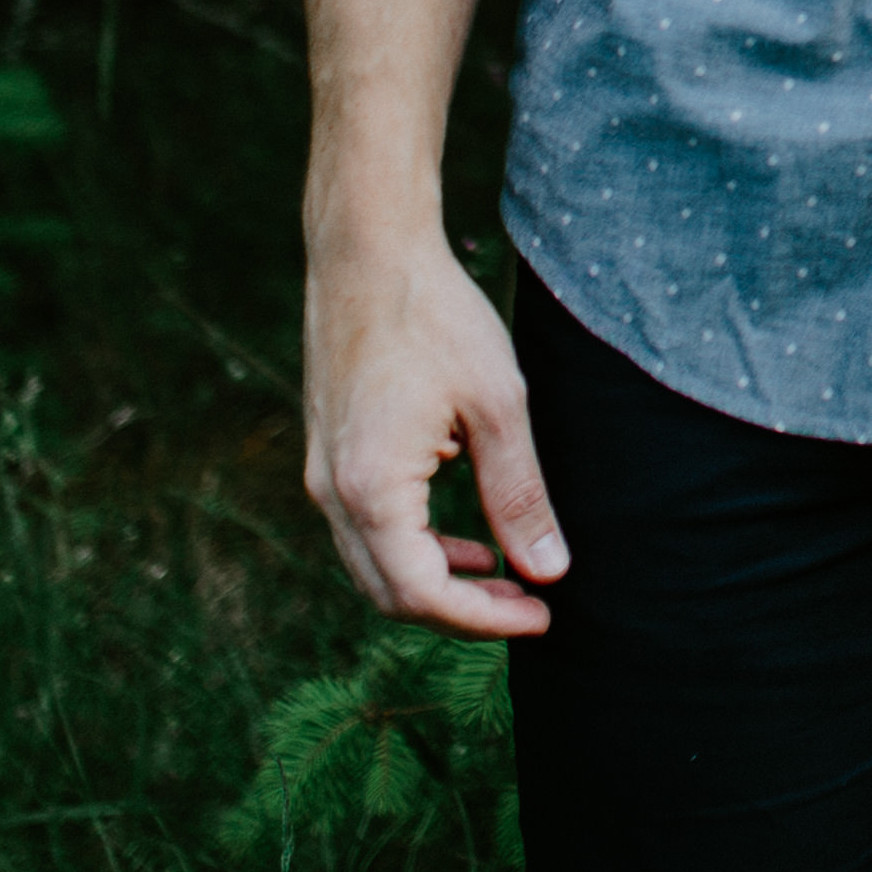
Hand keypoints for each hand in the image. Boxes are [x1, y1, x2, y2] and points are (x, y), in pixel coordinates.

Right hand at [303, 228, 564, 635]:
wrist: (368, 253)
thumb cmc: (436, 318)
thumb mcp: (498, 405)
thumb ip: (519, 494)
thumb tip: (549, 570)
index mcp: (371, 489)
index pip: (421, 593)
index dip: (483, 619)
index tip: (542, 615)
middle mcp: (332, 494)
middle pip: (391, 593)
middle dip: (462, 612)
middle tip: (529, 605)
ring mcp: (322, 475)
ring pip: (375, 566)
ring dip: (437, 582)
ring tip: (504, 578)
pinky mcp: (328, 455)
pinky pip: (367, 530)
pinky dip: (415, 547)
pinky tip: (465, 537)